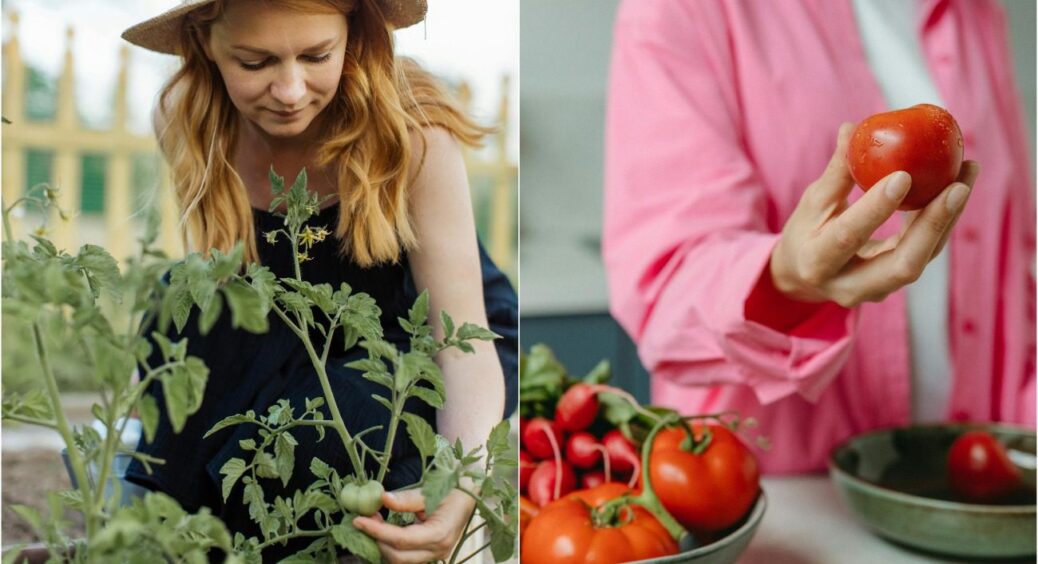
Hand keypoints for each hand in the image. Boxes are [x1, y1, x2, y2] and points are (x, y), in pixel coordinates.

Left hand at [353, 487, 476, 563]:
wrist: (472, 495)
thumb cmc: (454, 489)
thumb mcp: (431, 491)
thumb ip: (407, 499)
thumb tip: (382, 498)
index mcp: (439, 534)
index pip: (401, 540)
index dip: (377, 531)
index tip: (358, 520)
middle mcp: (438, 550)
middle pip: (397, 556)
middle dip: (377, 540)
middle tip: (365, 518)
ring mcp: (435, 554)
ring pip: (400, 559)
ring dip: (383, 544)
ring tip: (374, 522)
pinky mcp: (430, 553)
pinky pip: (406, 556)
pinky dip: (391, 545)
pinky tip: (385, 529)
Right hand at [770, 122, 979, 307]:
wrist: (803, 275)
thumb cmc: (806, 231)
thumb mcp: (812, 203)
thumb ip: (835, 172)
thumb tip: (853, 129)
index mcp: (817, 262)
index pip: (849, 236)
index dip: (876, 208)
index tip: (903, 175)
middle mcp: (848, 286)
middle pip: (902, 264)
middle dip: (933, 225)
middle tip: (957, 186)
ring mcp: (876, 291)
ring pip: (921, 260)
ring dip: (948, 219)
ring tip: (965, 176)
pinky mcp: (896, 285)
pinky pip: (926, 254)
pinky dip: (942, 222)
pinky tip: (956, 188)